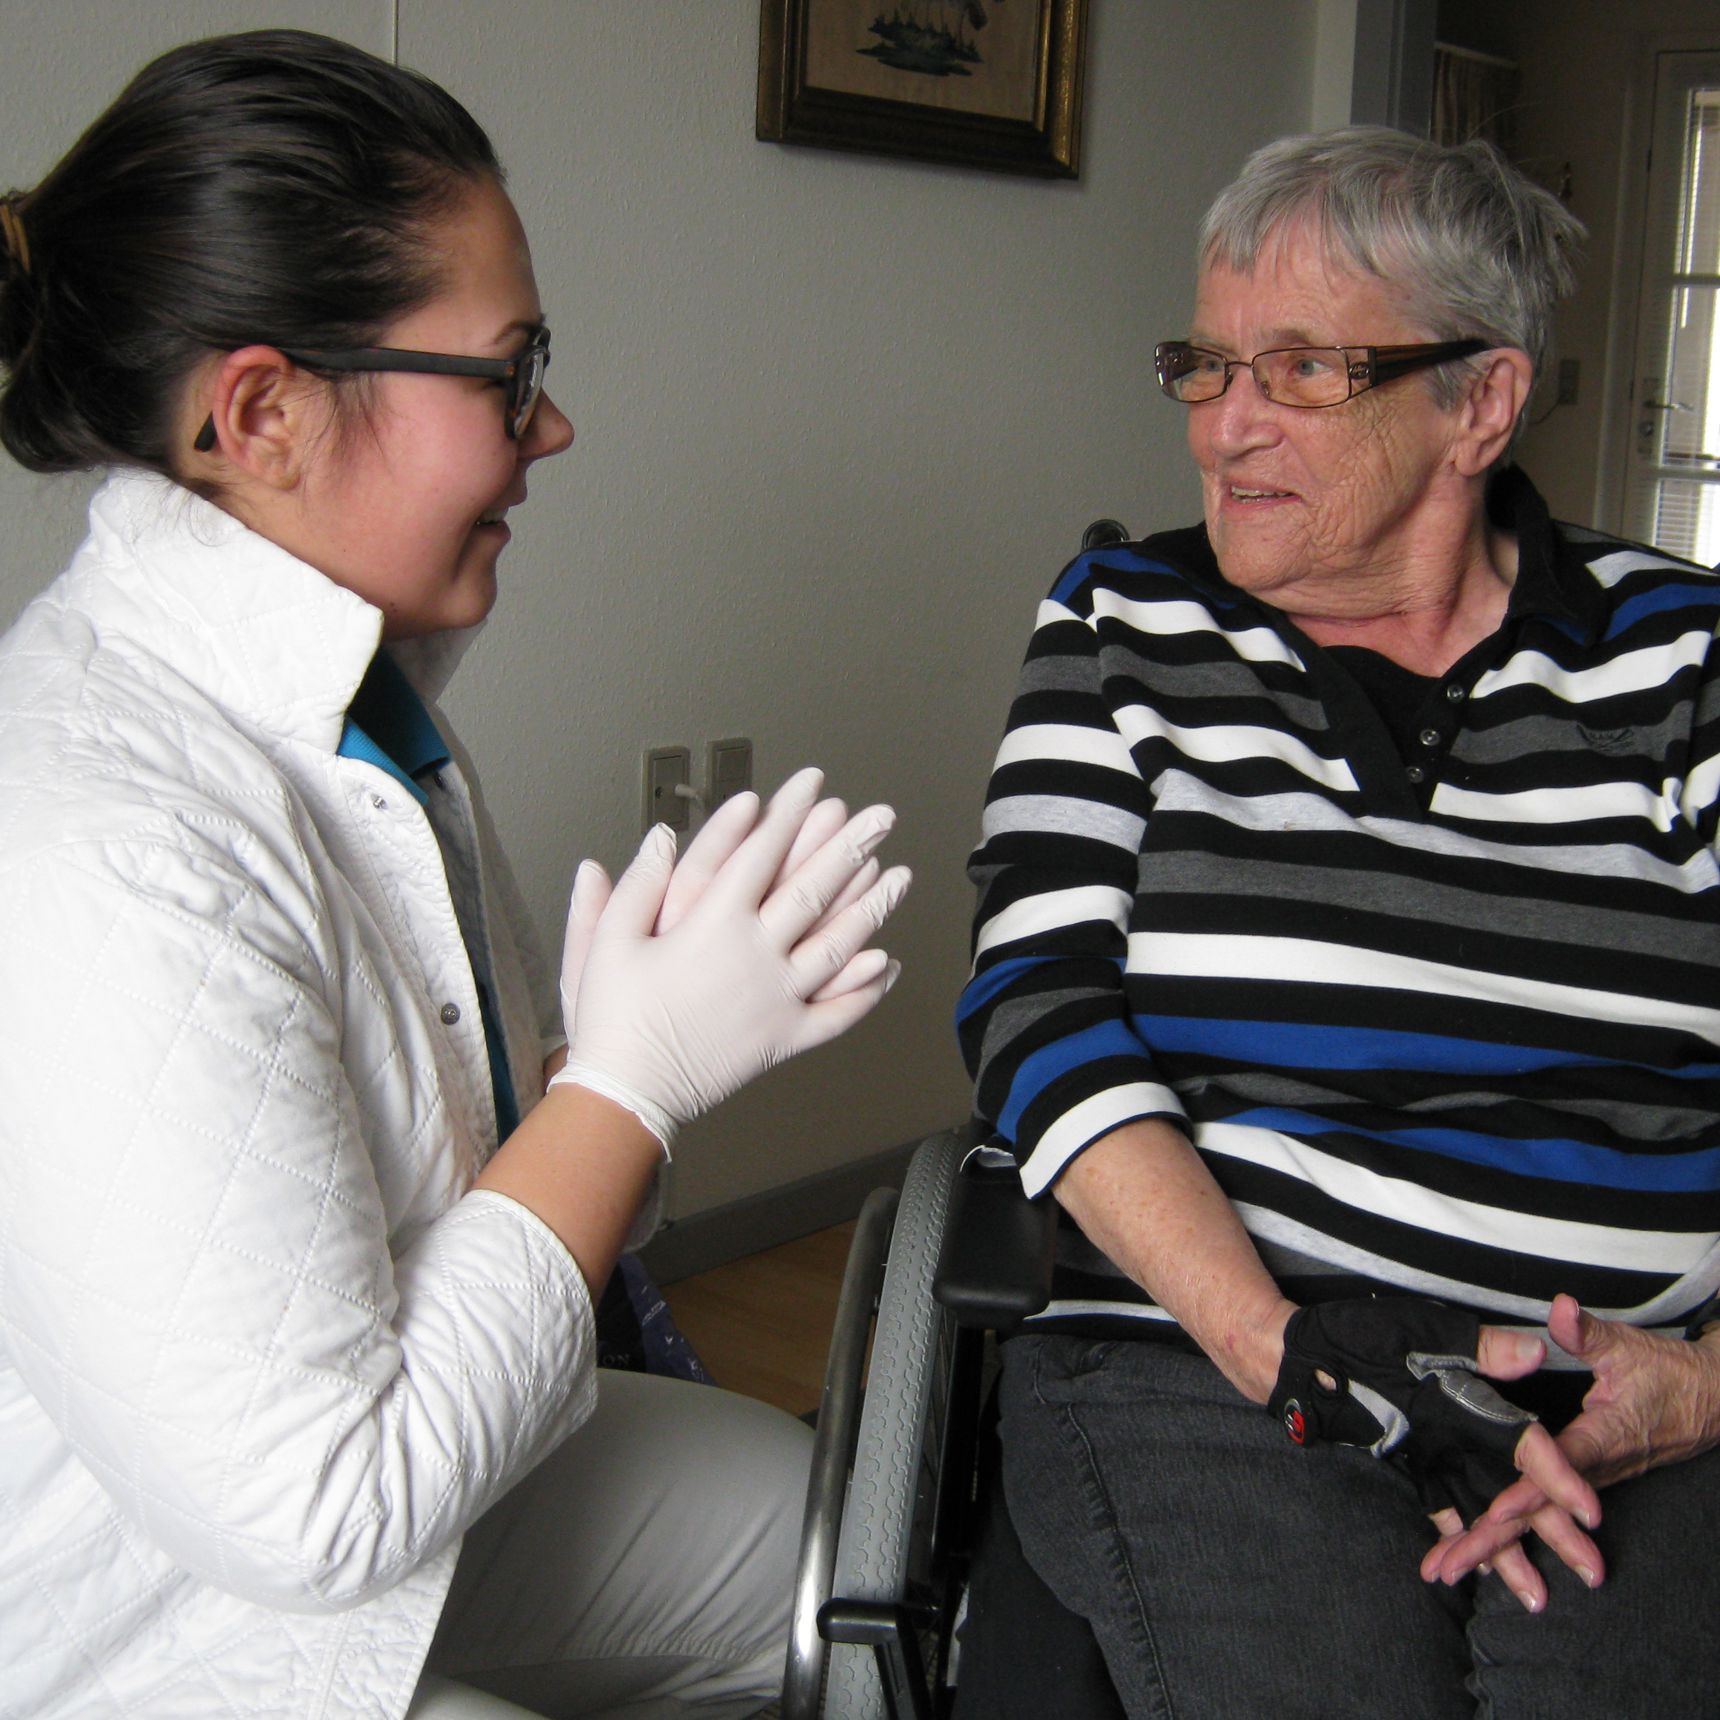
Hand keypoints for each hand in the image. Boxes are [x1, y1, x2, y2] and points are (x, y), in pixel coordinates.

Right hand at [549, 767, 908, 1147]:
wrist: (627, 1093)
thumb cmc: (611, 1018)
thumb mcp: (608, 942)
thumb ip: (637, 885)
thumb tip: (660, 837)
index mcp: (712, 925)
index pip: (761, 854)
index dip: (789, 813)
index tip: (812, 783)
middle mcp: (755, 956)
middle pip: (814, 890)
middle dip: (851, 847)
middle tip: (881, 816)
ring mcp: (777, 998)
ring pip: (839, 945)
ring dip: (873, 907)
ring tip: (900, 875)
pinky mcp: (784, 1038)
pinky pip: (837, 1012)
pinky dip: (866, 989)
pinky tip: (887, 963)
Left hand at [1421, 1295, 1719, 1605]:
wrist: (1712, 1402)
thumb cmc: (1668, 1374)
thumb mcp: (1628, 1348)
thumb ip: (1588, 1334)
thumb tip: (1560, 1310)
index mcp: (1602, 1439)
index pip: (1558, 1469)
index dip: (1526, 1490)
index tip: (1493, 1511)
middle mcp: (1593, 1469)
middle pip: (1535, 1511)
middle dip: (1491, 1541)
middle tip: (1445, 1568)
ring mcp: (1589, 1480)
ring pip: (1536, 1520)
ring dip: (1494, 1548)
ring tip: (1446, 1570)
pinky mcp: (1585, 1479)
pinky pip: (1545, 1513)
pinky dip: (1513, 1536)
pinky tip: (1480, 1556)